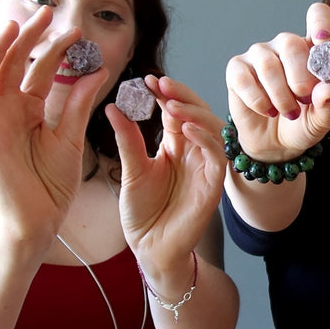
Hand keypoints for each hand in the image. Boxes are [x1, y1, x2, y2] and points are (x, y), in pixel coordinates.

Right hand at [0, 7, 106, 241]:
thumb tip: (98, 70)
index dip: (57, 49)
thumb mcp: (71, 137)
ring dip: (2, 46)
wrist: (38, 219)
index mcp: (31, 110)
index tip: (78, 33)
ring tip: (18, 23)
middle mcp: (9, 110)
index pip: (41, 71)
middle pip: (15, 63)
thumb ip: (79, 104)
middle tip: (49, 13)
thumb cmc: (52, 184)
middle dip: (31, 37)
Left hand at [108, 76, 225, 267]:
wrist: (150, 248)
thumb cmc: (142, 213)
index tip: (146, 80)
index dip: (164, 94)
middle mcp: (193, 152)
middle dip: (181, 96)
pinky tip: (186, 129)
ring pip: (211, 129)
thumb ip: (128, 140)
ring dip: (194, 113)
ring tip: (171, 103)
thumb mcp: (131, 170)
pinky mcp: (213, 185)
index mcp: (174, 146)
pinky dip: (205, 139)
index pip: (175, 112)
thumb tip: (112, 107)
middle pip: (196, 114)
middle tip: (161, 83)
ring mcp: (205, 167)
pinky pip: (217, 156)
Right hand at [224, 3, 329, 161]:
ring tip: (288, 112)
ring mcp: (259, 55)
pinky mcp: (237, 70)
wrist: (275, 144)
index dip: (320, 23)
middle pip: (291, 43)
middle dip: (300, 78)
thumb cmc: (302, 124)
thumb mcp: (322, 120)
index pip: (318, 16)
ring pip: (268, 64)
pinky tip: (267, 111)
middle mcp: (285, 46)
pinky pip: (243, 78)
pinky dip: (258, 100)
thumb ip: (329, 104)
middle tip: (304, 101)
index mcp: (312, 50)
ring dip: (280, 95)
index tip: (322, 42)